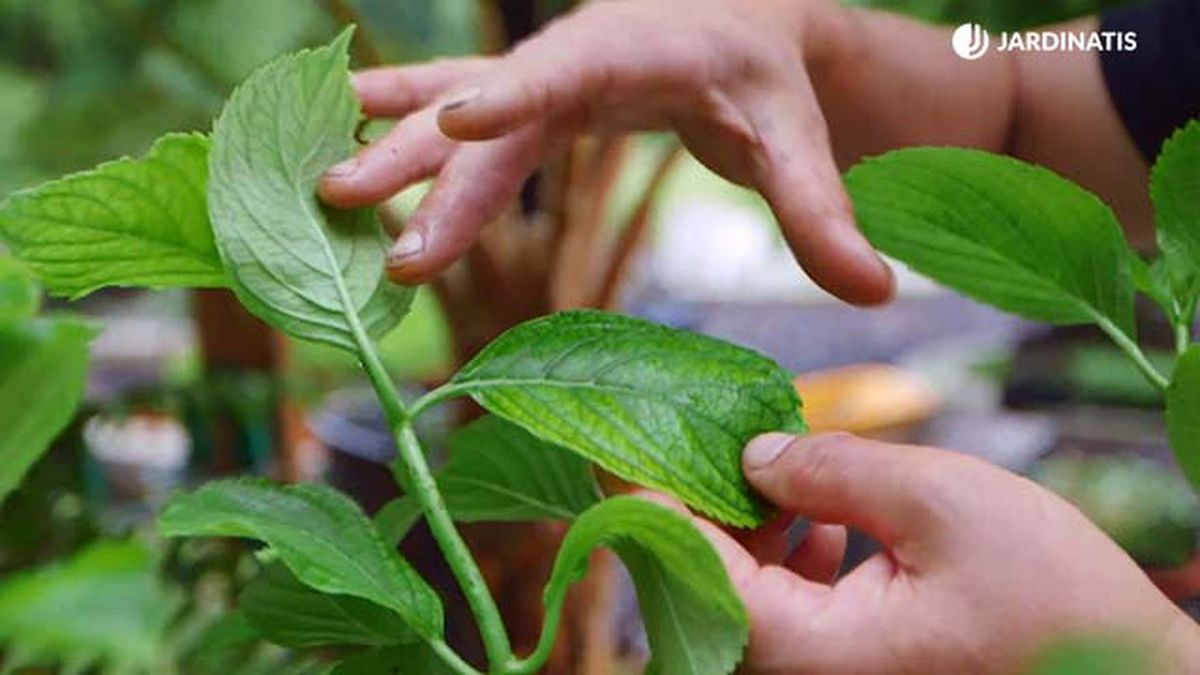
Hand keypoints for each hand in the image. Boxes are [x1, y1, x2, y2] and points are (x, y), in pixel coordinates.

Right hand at [318, 0, 892, 305]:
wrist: (732, 24)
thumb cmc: (762, 75)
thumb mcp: (794, 138)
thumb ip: (821, 214)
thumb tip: (879, 293)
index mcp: (635, 55)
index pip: (564, 76)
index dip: (508, 99)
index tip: (457, 123)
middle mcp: (568, 58)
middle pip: (484, 111)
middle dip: (417, 160)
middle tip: (347, 204)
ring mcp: (536, 77)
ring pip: (446, 107)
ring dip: (384, 143)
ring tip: (311, 171)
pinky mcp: (521, 101)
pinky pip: (447, 110)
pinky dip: (395, 123)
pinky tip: (335, 134)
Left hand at [661, 433, 1199, 673]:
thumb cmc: (1055, 600)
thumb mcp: (942, 503)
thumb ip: (836, 470)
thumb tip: (755, 453)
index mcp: (811, 653)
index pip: (694, 575)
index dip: (655, 506)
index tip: (628, 449)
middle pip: (712, 592)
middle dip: (707, 511)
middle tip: (712, 440)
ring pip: (750, 603)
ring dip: (750, 533)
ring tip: (772, 469)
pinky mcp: (860, 674)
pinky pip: (793, 620)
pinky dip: (791, 563)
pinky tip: (821, 516)